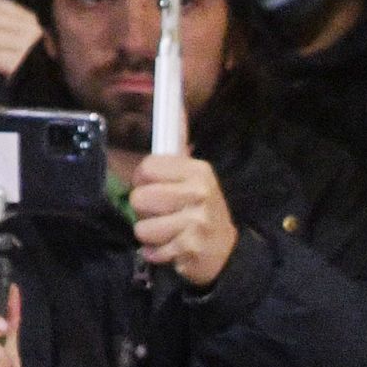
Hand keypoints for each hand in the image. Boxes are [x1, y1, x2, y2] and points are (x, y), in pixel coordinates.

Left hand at [128, 154, 240, 288]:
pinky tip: (172, 249)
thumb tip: (177, 112)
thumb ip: (176, 155)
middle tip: (160, 215)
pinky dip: (156, 254)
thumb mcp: (195, 180)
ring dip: (150, 235)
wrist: (227, 251)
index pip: (148, 167)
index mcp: (197, 171)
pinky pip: (152, 250)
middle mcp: (198, 192)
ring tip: (166, 233)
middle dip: (143, 211)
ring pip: (142, 228)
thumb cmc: (202, 212)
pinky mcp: (190, 247)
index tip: (149, 188)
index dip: (140, 180)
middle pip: (139, 198)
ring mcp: (195, 220)